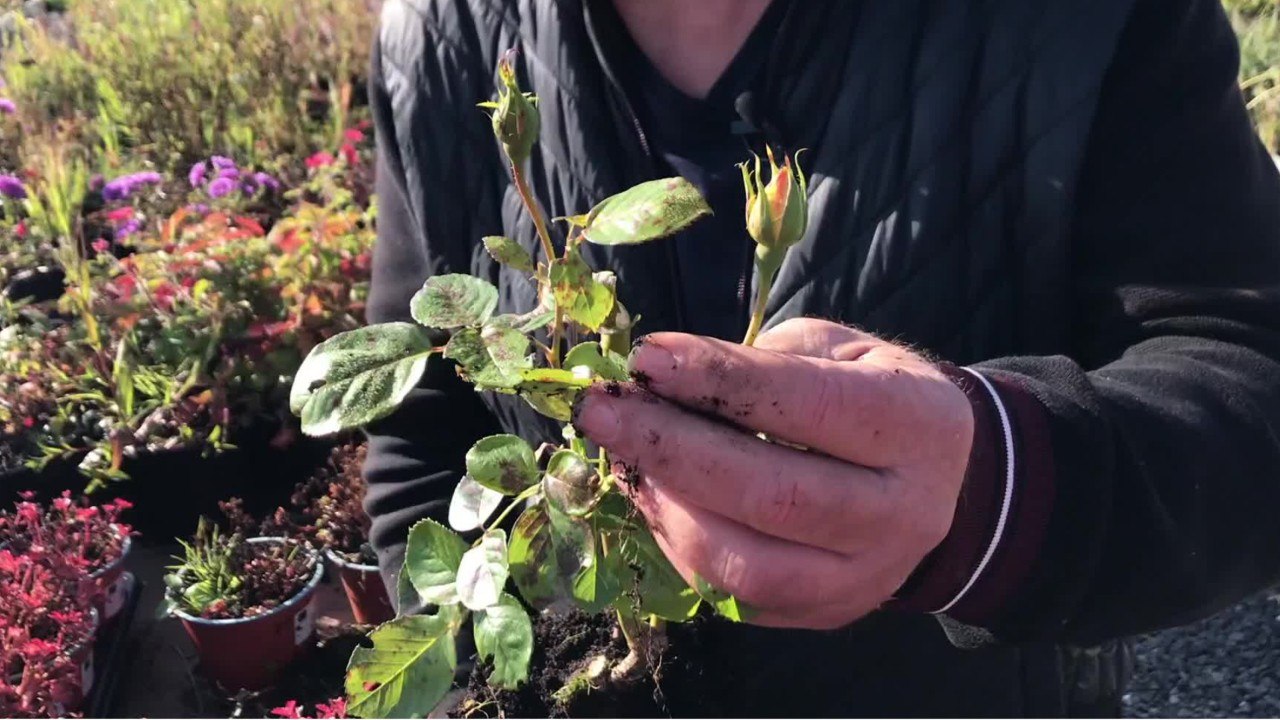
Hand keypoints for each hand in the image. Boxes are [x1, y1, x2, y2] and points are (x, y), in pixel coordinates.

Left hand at [572, 318, 974, 628]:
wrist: (939, 481)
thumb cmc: (871, 395)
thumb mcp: (837, 350)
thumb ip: (760, 361)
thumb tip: (657, 379)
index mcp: (916, 426)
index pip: (809, 405)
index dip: (720, 381)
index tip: (646, 360)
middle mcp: (904, 513)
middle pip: (774, 495)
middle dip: (670, 450)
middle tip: (600, 412)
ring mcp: (867, 577)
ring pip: (749, 567)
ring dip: (667, 509)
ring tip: (621, 458)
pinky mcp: (828, 614)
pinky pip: (735, 597)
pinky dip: (679, 546)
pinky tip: (652, 498)